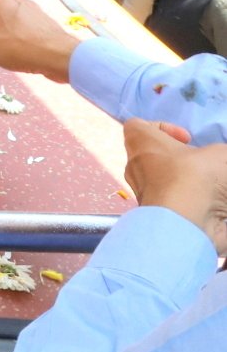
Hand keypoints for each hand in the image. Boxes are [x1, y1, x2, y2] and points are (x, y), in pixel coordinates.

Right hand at [0, 0, 80, 81]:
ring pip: (15, 11)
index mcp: (2, 2)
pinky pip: (27, 21)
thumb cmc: (20, 47)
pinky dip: (19, 30)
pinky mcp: (47, 22)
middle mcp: (19, 1)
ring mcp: (36, 11)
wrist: (59, 55)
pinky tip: (20, 47)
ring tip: (2, 40)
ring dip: (5, 23)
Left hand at [123, 118, 226, 253]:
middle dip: (178, 159)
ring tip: (209, 188)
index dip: (162, 127)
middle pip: (152, 156)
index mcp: (141, 144)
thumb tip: (217, 160)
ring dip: (184, 182)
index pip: (137, 126)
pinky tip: (207, 207)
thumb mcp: (220, 155)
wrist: (186, 224)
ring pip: (161, 181)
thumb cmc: (195, 177)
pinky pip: (168, 203)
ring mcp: (140, 193)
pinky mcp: (151, 216)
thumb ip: (218, 154)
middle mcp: (134, 167)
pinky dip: (185, 203)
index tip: (186, 139)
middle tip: (201, 165)